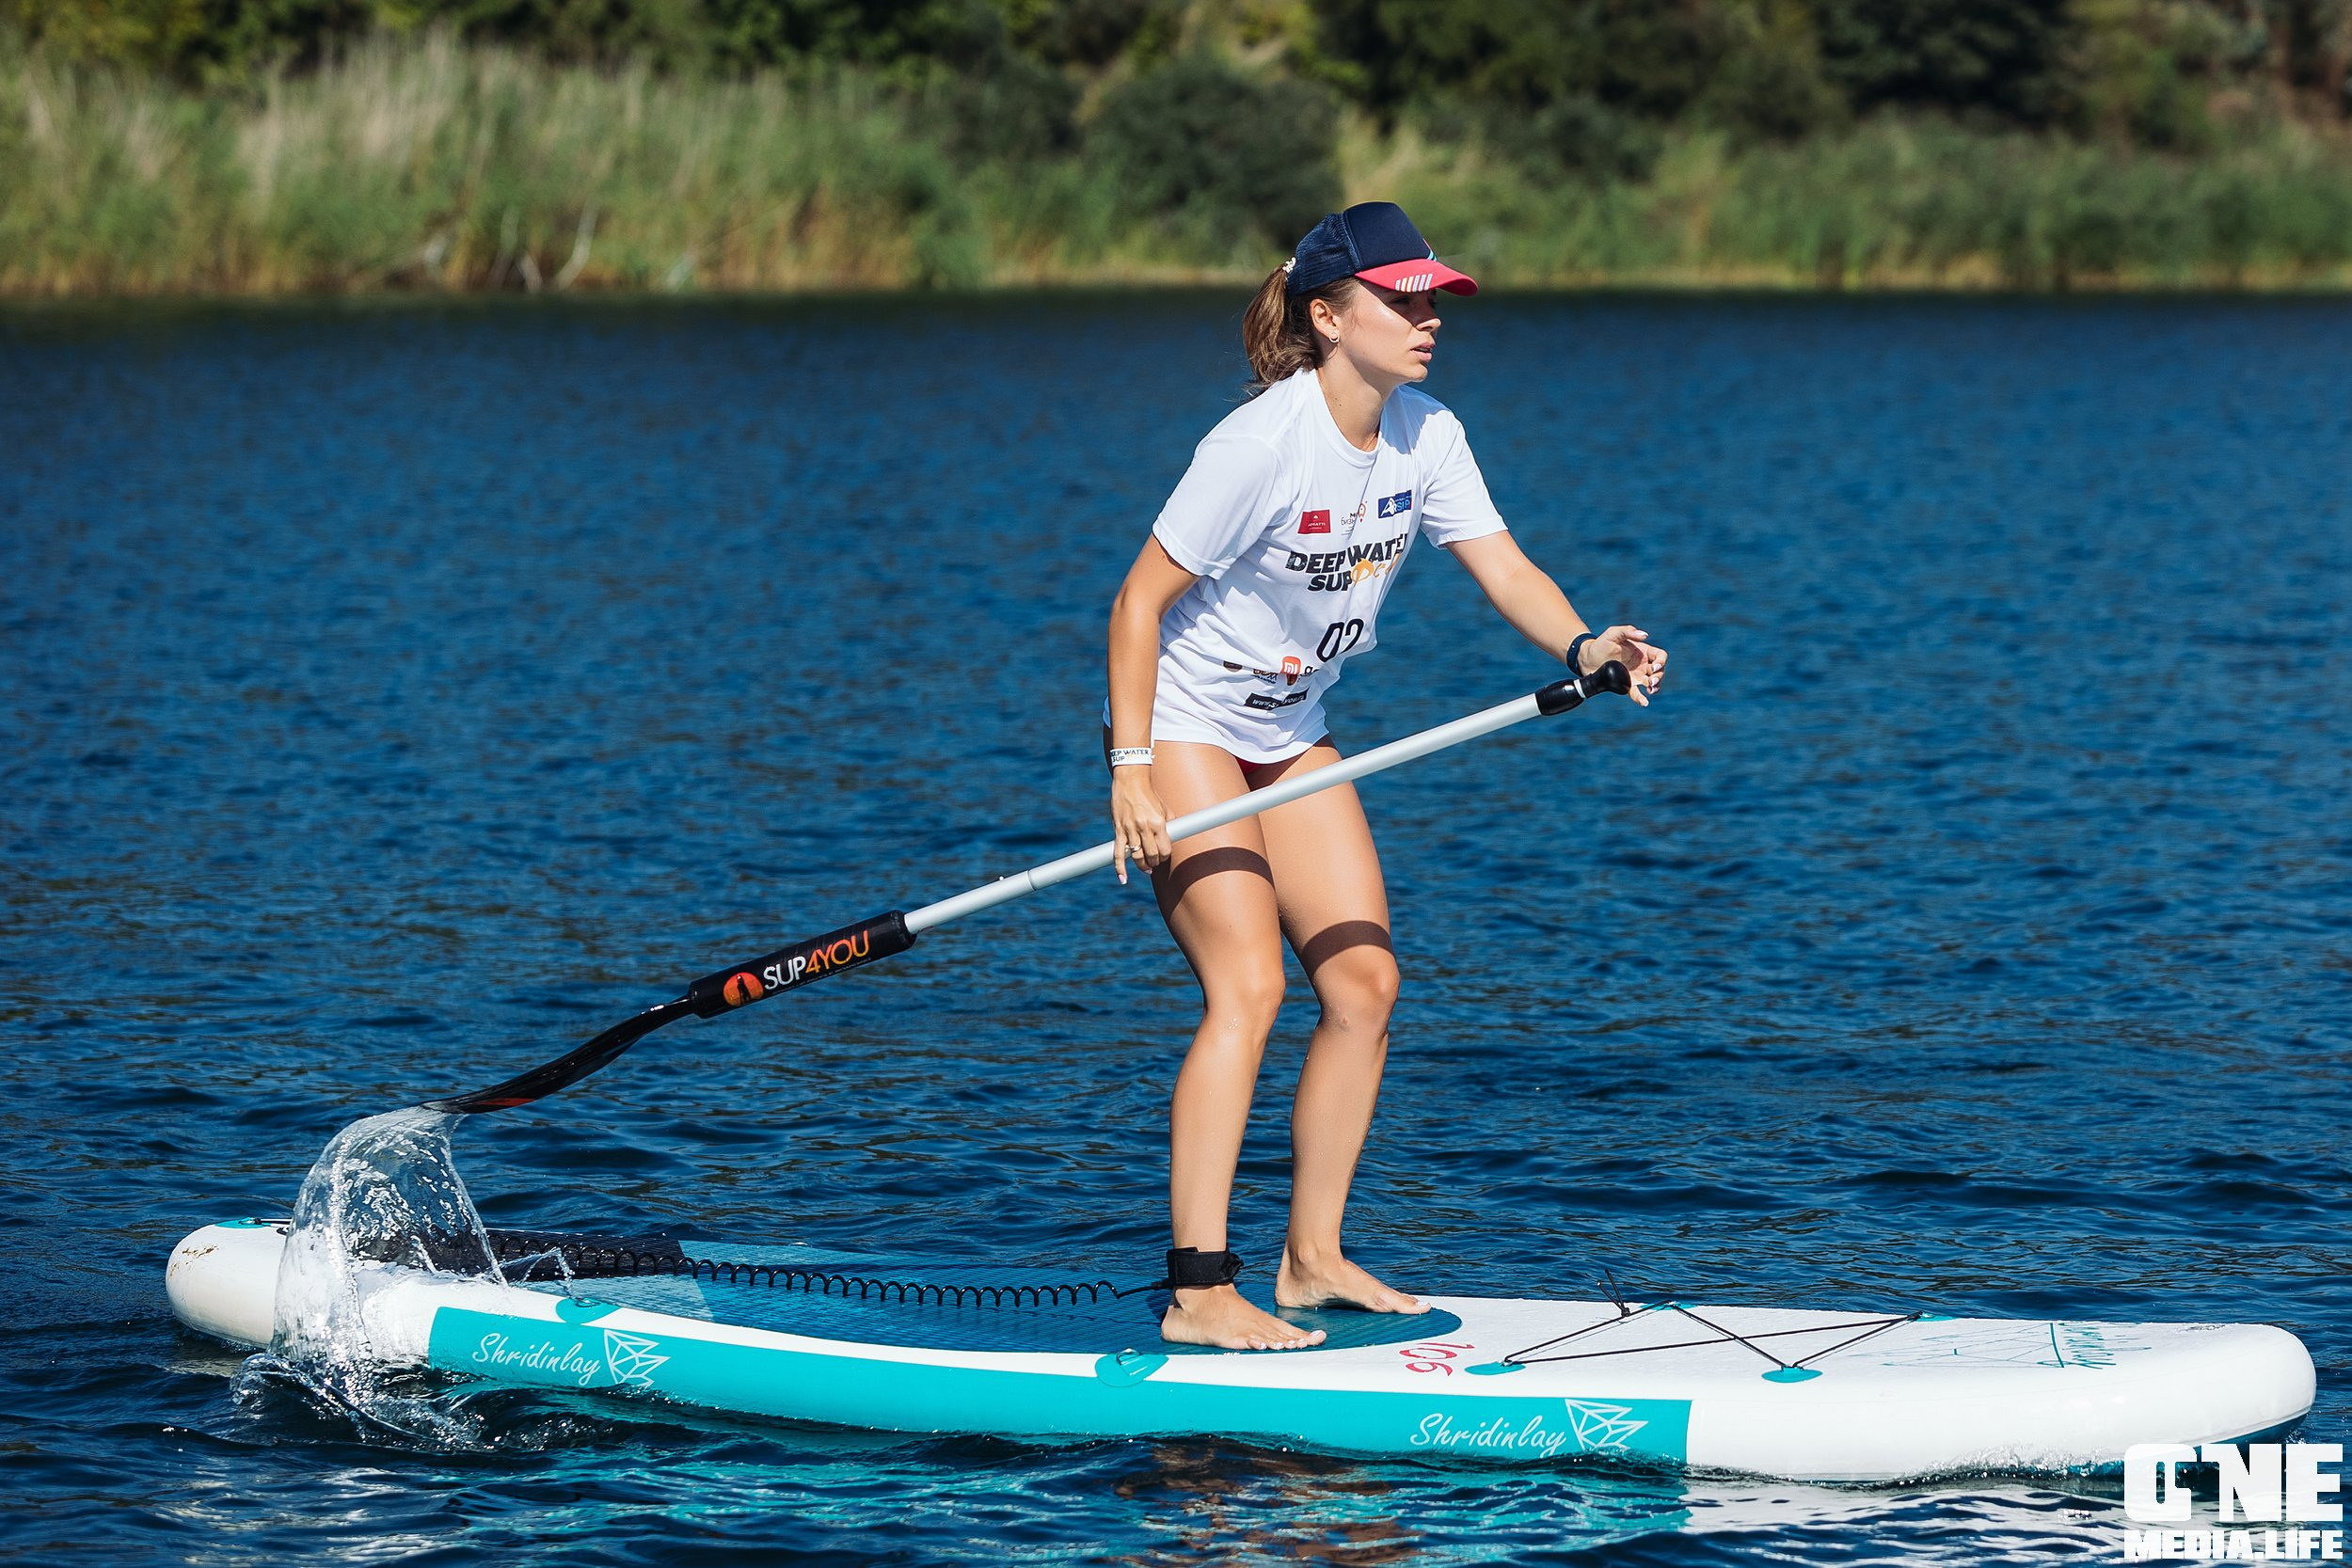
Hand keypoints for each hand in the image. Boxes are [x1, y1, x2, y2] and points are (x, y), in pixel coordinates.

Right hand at [1110, 769, 1173, 884]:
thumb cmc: (1149, 794)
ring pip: (1137, 856)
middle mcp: (1144, 827)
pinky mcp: (1119, 829)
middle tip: (1155, 863)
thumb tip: (1173, 836)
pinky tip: (1123, 879)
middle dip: (1155, 862)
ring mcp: (1130, 829)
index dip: (1165, 856)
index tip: (1163, 856)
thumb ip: (1169, 823)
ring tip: (1146, 869)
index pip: (1164, 849)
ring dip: (1142, 866)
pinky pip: (1118, 853)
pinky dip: (1120, 868)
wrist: (1130, 781)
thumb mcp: (1164, 808)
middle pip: (1152, 855)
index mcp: (1158, 822)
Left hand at [1581, 624, 1667, 705]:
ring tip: (1650, 689)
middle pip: (1659, 671)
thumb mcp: (1613, 633)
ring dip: (1655, 687)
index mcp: (1643, 651)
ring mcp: (1635, 676)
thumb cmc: (1601, 643)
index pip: (1660, 656)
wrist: (1587, 658)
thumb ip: (1628, 631)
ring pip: (1652, 683)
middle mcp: (1642, 664)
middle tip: (1651, 681)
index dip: (1661, 661)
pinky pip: (1636, 693)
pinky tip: (1644, 702)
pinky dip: (1641, 698)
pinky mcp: (1626, 685)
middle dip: (1659, 677)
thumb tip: (1645, 636)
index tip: (1655, 666)